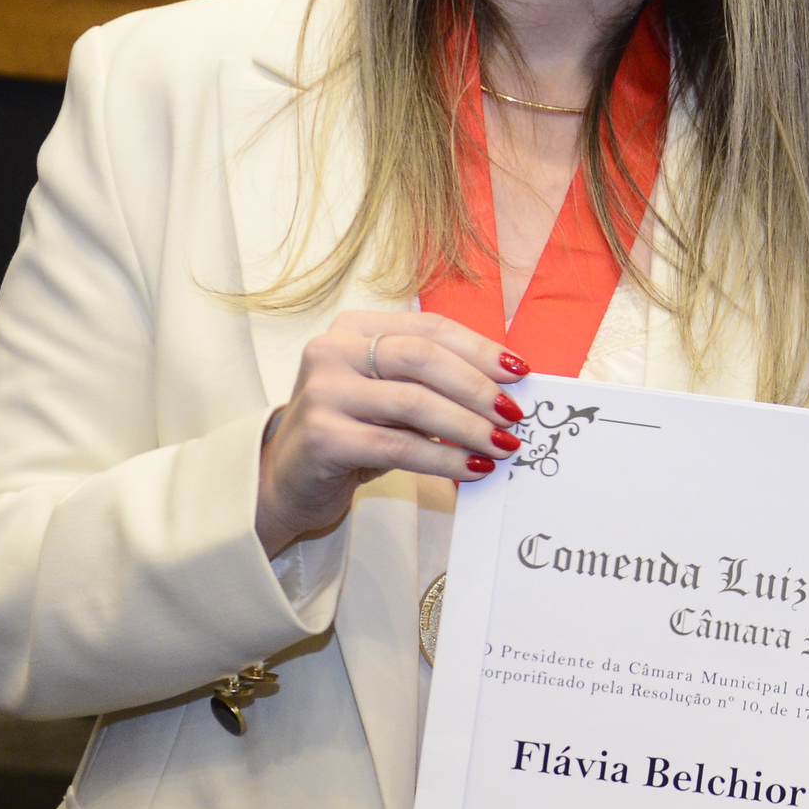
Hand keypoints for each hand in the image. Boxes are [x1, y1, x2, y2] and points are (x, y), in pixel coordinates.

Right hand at [254, 311, 527, 554]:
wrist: (288, 480)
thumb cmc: (352, 432)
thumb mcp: (390, 395)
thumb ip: (433, 382)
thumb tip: (507, 388)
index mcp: (353, 328)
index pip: (428, 328)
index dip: (480, 348)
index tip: (521, 372)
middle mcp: (332, 351)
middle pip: (423, 357)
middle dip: (478, 387)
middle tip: (514, 414)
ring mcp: (323, 392)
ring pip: (414, 402)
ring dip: (469, 426)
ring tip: (502, 445)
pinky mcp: (323, 437)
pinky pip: (399, 446)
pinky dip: (444, 458)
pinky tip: (473, 469)